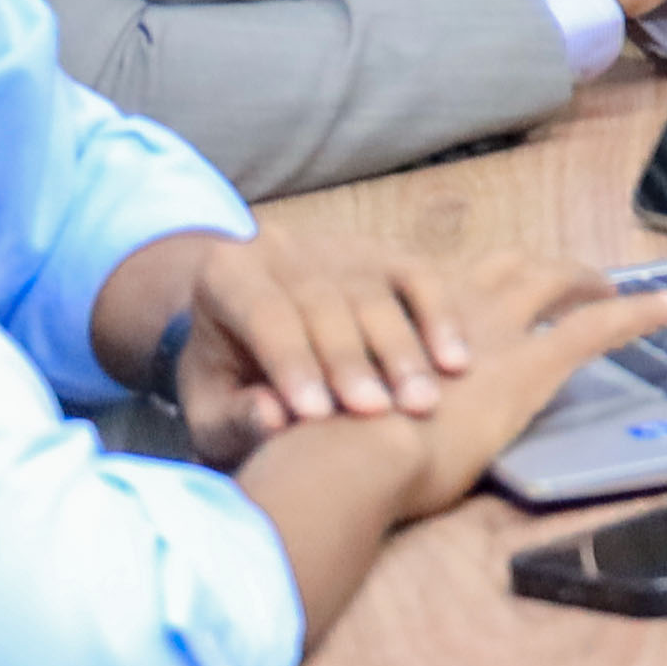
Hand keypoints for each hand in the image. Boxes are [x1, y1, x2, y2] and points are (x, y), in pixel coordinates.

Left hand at [158, 232, 496, 449]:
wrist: (250, 335)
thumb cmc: (230, 383)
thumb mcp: (210, 409)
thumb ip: (233, 418)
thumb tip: (273, 418)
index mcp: (226, 275)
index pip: (263, 312)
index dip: (290, 361)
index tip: (314, 414)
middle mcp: (282, 248)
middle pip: (323, 300)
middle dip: (351, 359)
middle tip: (375, 412)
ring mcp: (339, 247)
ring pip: (375, 291)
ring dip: (401, 350)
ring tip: (421, 403)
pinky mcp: (386, 255)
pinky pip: (420, 278)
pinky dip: (441, 318)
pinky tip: (456, 364)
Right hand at [357, 259, 666, 520]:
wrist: (349, 454)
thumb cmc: (328, 445)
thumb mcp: (335, 402)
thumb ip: (349, 394)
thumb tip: (330, 415)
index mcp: (404, 316)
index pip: (453, 283)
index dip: (484, 283)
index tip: (503, 289)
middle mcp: (453, 309)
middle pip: (509, 267)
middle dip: (543, 270)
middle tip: (573, 282)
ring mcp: (497, 331)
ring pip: (554, 281)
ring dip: (588, 282)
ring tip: (616, 290)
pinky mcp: (533, 363)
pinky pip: (598, 324)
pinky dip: (637, 312)